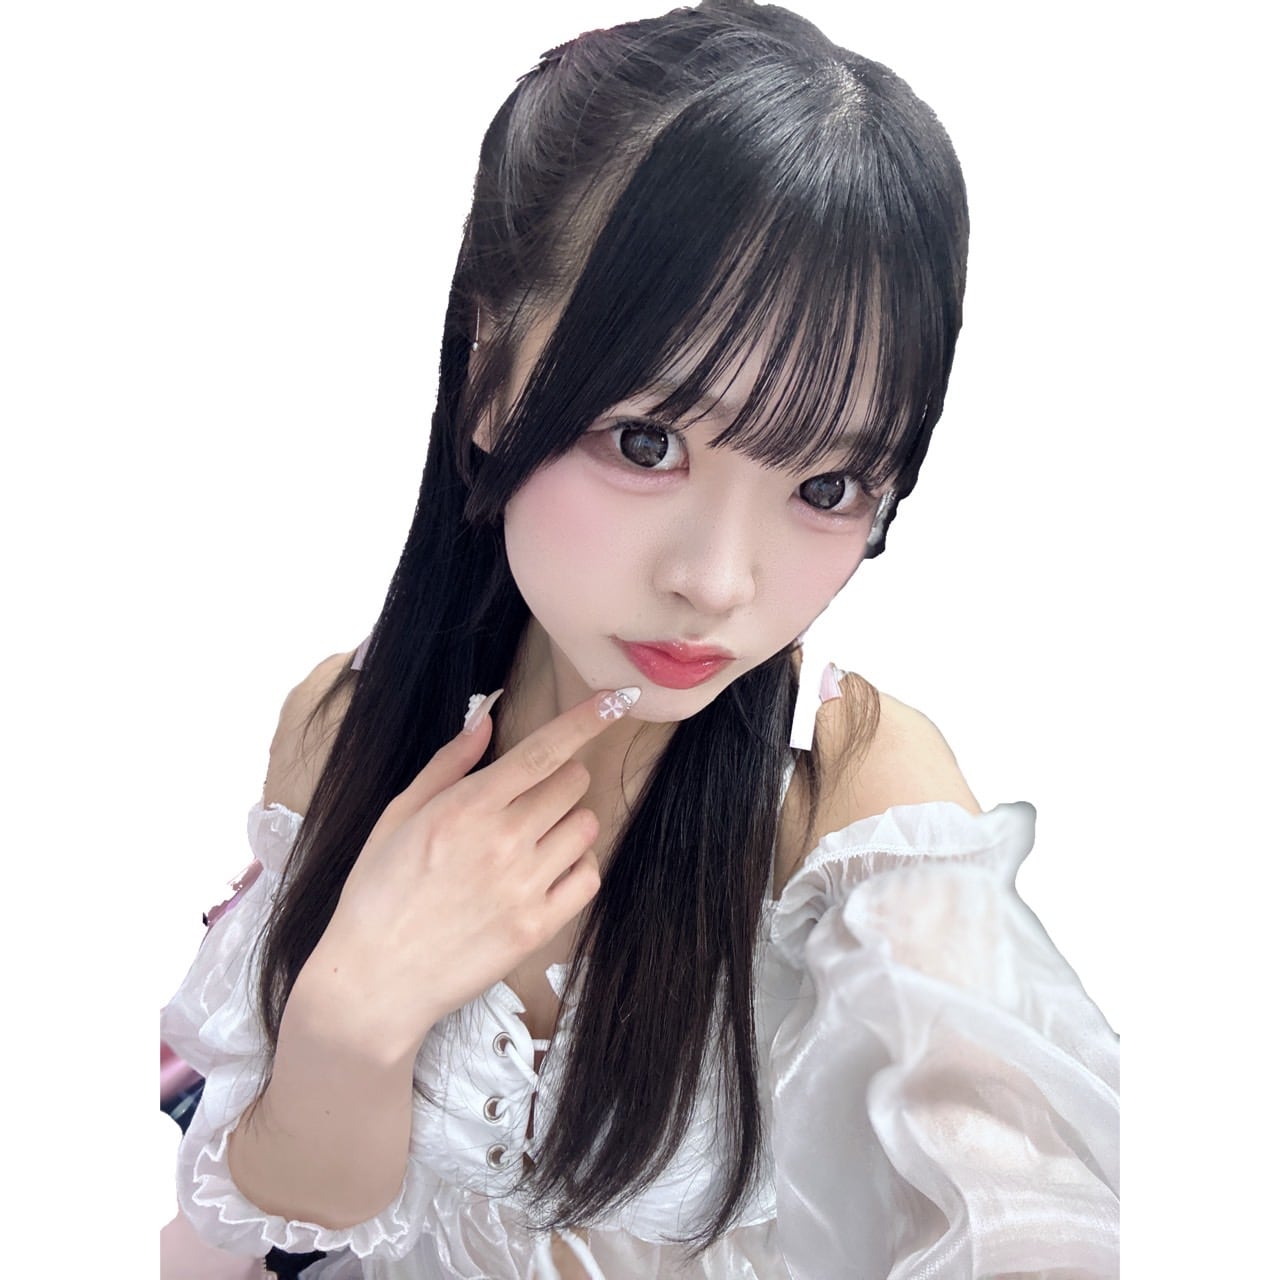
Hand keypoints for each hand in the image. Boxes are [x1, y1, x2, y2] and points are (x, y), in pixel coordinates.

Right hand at [290, 686, 639, 1061]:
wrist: (374, 979)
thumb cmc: (377, 893)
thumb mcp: (398, 816)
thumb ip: (448, 765)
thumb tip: (486, 719)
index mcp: (466, 808)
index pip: (543, 751)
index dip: (586, 720)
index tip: (617, 698)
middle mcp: (502, 842)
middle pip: (572, 783)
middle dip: (559, 781)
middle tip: (529, 801)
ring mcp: (525, 887)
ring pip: (585, 826)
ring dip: (568, 823)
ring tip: (533, 840)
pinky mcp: (538, 928)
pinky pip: (589, 877)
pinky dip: (577, 866)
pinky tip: (547, 871)